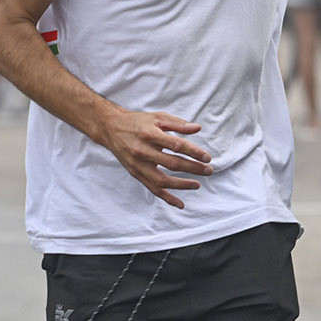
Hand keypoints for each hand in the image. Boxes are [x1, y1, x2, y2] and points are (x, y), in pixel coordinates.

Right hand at [98, 110, 213, 208]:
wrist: (111, 129)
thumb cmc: (138, 122)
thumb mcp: (158, 117)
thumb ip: (178, 124)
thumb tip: (197, 129)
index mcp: (150, 134)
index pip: (176, 145)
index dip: (193, 152)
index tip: (207, 157)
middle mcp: (142, 151)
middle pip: (171, 163)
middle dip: (192, 168)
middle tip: (209, 170)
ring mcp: (137, 164)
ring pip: (161, 180)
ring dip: (181, 185)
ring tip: (197, 185)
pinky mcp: (135, 173)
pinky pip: (151, 188)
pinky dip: (166, 197)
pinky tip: (180, 203)